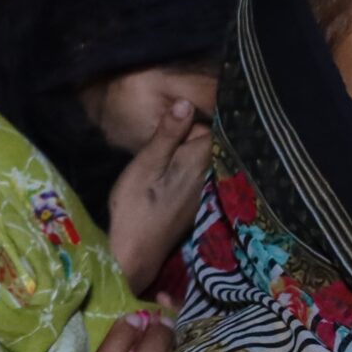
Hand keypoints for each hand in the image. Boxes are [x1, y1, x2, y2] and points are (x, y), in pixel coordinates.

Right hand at [106, 98, 210, 295]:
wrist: (136, 249)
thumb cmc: (137, 203)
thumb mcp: (147, 162)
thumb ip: (168, 133)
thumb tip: (185, 102)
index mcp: (200, 161)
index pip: (216, 126)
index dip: (202, 113)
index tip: (186, 105)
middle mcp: (210, 174)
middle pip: (212, 140)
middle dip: (197, 129)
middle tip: (171, 122)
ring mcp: (205, 189)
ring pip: (207, 156)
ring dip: (193, 146)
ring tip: (171, 138)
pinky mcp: (197, 199)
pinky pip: (202, 170)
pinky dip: (192, 162)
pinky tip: (174, 164)